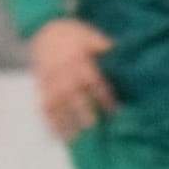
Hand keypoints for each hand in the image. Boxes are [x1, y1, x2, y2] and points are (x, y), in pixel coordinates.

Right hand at [25, 17, 116, 140]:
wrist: (44, 28)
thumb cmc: (73, 33)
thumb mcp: (92, 36)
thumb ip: (106, 50)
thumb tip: (128, 61)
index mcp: (78, 59)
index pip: (93, 81)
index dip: (104, 97)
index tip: (115, 112)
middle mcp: (63, 72)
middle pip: (73, 95)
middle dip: (83, 111)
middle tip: (93, 129)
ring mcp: (50, 80)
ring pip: (56, 104)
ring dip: (64, 122)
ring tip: (75, 139)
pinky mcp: (41, 86)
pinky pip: (44, 106)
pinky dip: (49, 121)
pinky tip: (56, 136)